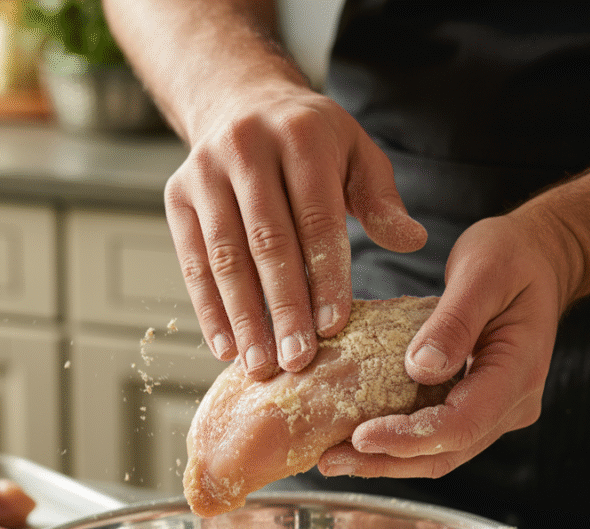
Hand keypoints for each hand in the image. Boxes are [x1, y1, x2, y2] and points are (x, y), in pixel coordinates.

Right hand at [165, 82, 426, 379]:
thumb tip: (412, 240)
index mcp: (300, 136)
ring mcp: (204, 173)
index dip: (325, 275)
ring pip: (225, 257)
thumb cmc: (311, 141)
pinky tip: (227, 348)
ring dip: (243, 318)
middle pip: (267, 241)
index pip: (316, 217)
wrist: (240, 102)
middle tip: (297, 359)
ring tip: (261, 366)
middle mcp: (246, 149)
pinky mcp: (177, 197)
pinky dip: (209, 309)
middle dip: (284, 306)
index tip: (334, 326)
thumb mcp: (356, 153)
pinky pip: (193, 262)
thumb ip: (382, 198)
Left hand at [317, 212, 575, 477]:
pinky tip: (358, 435)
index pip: (462, 424)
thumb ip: (455, 320)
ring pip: (441, 452)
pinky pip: (437, 433)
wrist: (538, 258)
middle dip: (388, 460)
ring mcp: (496, 408)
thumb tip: (421, 368)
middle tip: (330, 460)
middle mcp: (511, 402)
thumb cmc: (513, 256)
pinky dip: (399, 440)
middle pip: (447, 451)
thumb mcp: (483, 271)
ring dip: (388, 459)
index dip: (409, 438)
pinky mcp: (477, 404)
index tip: (360, 436)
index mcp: (518, 372)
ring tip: (334, 457)